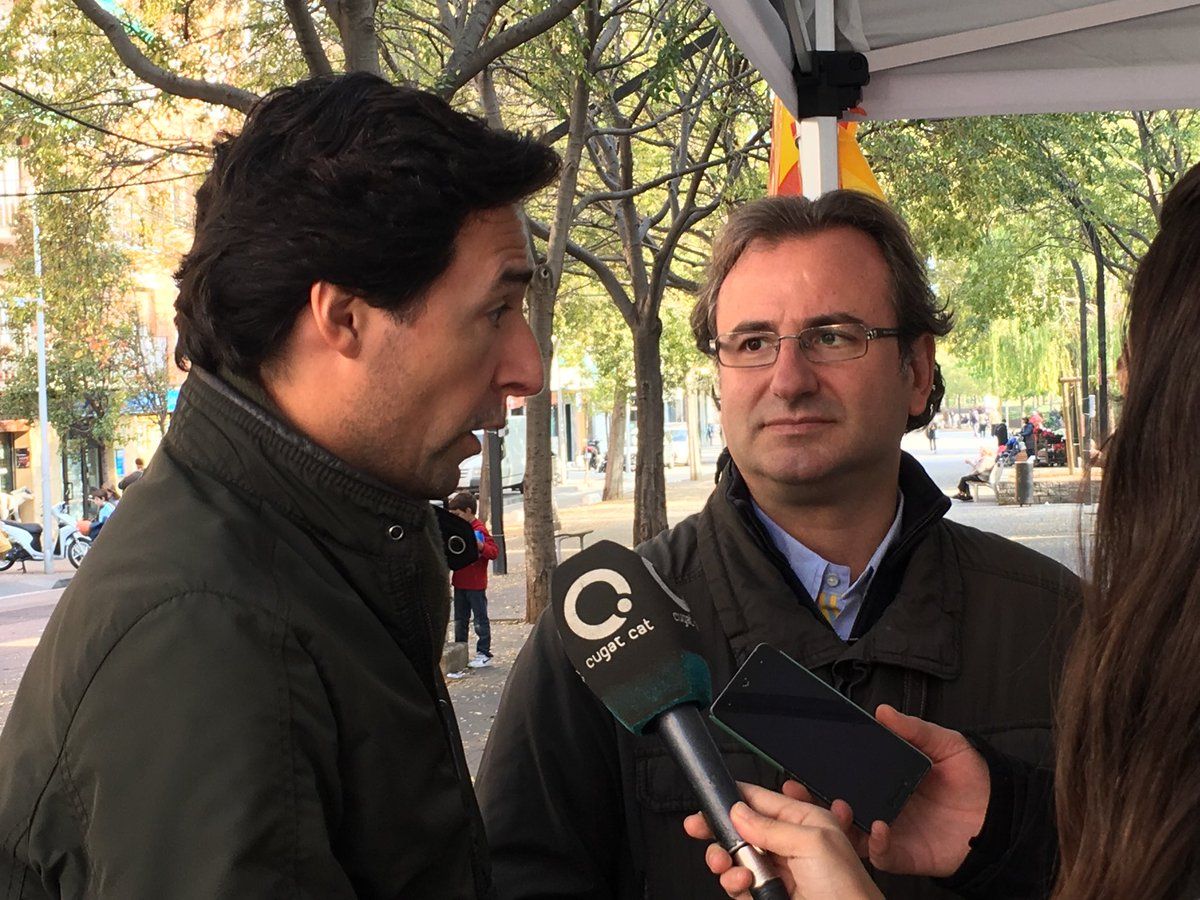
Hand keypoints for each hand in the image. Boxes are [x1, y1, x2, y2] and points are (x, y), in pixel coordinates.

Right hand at [683, 783, 881, 899]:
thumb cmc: (847, 890)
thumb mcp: (811, 844)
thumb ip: (770, 826)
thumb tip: (738, 812)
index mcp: (805, 821)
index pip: (762, 800)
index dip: (734, 798)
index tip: (710, 799)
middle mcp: (790, 844)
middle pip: (743, 829)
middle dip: (720, 830)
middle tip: (698, 828)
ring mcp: (778, 871)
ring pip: (736, 857)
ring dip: (726, 860)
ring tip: (726, 864)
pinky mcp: (769, 894)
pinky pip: (739, 884)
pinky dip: (734, 883)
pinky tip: (743, 884)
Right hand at [783, 705, 989, 877]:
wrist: (1002, 816)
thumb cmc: (973, 779)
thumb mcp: (944, 744)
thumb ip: (914, 729)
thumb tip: (883, 711)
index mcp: (884, 778)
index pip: (843, 774)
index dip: (819, 770)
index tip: (799, 761)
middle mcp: (879, 805)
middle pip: (835, 803)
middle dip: (810, 798)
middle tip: (795, 787)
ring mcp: (888, 831)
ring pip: (848, 832)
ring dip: (836, 821)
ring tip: (837, 806)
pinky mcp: (902, 854)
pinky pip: (878, 854)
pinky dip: (876, 843)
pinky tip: (880, 828)